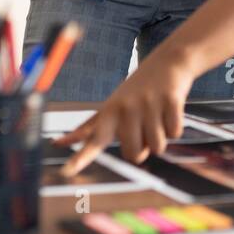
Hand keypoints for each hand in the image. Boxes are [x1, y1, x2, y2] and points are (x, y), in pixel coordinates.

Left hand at [56, 52, 197, 175]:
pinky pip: (175, 133)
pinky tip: (170, 109)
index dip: (80, 158)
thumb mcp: (111, 104)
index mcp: (110, 112)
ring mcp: (148, 104)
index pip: (93, 140)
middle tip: (143, 124)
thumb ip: (89, 128)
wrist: (169, 60)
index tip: (65, 172)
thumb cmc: (137, 89)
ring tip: (156, 115)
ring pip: (157, 147)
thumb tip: (58, 143)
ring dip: (160, 136)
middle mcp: (126, 108)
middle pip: (134, 155)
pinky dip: (175, 126)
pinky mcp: (170, 100)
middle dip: (143, 146)